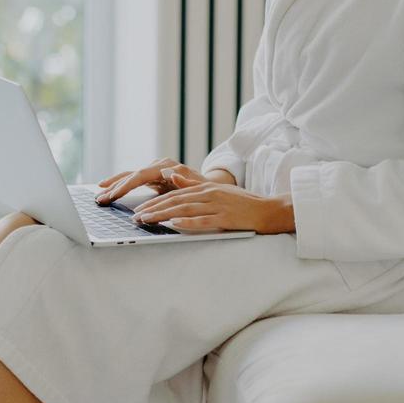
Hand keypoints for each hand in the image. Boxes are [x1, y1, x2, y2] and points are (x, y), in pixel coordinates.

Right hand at [94, 160, 204, 204]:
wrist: (209, 186)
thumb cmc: (205, 189)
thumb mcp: (199, 187)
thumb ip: (185, 182)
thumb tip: (169, 173)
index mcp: (167, 167)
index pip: (140, 175)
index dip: (125, 185)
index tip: (113, 195)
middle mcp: (158, 165)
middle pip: (131, 175)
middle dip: (114, 187)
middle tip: (100, 198)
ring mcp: (154, 170)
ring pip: (129, 175)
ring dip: (113, 185)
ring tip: (98, 193)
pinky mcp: (152, 176)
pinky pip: (132, 179)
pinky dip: (120, 183)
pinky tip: (108, 187)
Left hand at [129, 181, 288, 234]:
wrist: (267, 210)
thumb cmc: (241, 204)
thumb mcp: (216, 191)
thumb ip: (193, 186)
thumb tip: (170, 177)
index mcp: (205, 188)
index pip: (174, 195)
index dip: (155, 202)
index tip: (139, 210)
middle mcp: (208, 194)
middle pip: (175, 201)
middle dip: (153, 209)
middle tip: (136, 217)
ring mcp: (217, 205)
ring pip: (184, 209)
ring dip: (163, 215)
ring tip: (147, 221)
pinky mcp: (226, 217)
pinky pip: (203, 220)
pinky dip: (188, 222)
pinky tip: (174, 225)